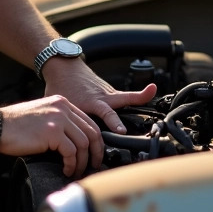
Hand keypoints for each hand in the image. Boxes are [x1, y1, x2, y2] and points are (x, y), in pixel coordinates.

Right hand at [0, 96, 102, 176]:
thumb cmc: (14, 126)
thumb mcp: (41, 116)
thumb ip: (58, 123)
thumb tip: (73, 143)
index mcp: (62, 103)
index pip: (89, 121)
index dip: (96, 140)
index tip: (95, 153)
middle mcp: (63, 108)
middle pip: (91, 132)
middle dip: (96, 152)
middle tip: (94, 165)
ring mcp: (58, 119)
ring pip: (83, 144)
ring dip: (83, 162)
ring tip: (77, 171)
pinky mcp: (52, 133)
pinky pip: (71, 152)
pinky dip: (71, 164)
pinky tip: (67, 170)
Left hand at [40, 59, 156, 134]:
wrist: (63, 67)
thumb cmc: (60, 87)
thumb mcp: (59, 107)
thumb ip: (66, 123)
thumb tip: (65, 144)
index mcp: (91, 101)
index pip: (105, 113)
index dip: (114, 122)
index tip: (122, 131)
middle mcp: (102, 96)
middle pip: (123, 98)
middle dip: (136, 98)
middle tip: (149, 95)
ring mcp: (108, 92)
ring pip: (126, 97)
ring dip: (140, 96)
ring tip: (153, 92)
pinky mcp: (111, 91)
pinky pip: (125, 96)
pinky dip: (137, 96)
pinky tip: (150, 92)